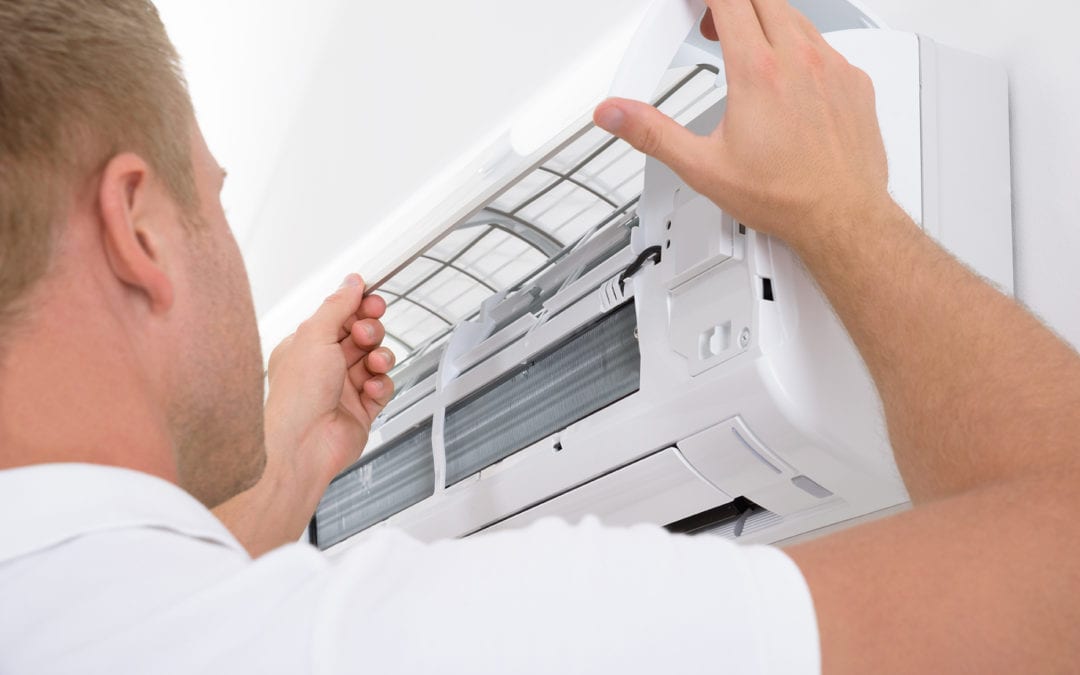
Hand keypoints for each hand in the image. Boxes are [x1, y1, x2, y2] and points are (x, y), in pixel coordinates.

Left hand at [265, 274, 395, 487]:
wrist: (302, 447)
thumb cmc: (296, 397)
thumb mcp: (315, 336)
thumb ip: (337, 306)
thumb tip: (351, 282)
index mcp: (306, 346)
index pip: (340, 317)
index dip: (359, 307)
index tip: (373, 300)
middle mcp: (324, 367)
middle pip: (361, 336)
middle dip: (370, 331)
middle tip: (366, 335)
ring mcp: (344, 389)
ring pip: (376, 360)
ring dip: (380, 358)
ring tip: (373, 364)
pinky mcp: (362, 410)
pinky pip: (383, 388)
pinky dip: (381, 385)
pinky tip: (370, 389)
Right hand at [594, 0, 891, 250]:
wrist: (842, 218)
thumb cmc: (785, 198)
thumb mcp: (702, 167)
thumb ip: (652, 133)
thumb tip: (615, 114)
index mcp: (757, 73)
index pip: (728, 0)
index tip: (695, 8)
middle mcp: (799, 60)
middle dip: (730, 3)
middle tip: (712, 25)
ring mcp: (832, 67)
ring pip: (794, 16)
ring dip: (765, 21)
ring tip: (746, 52)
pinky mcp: (855, 80)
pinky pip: (824, 44)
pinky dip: (799, 48)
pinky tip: (786, 77)